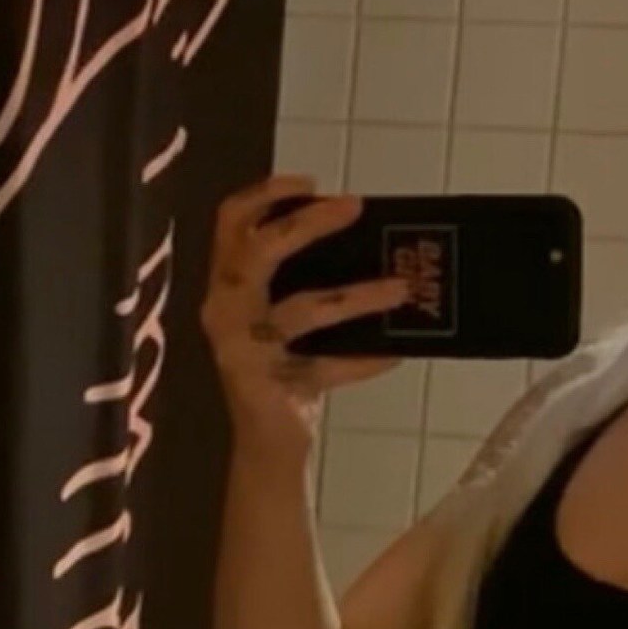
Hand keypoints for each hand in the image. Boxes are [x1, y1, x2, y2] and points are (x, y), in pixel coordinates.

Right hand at [199, 174, 410, 443]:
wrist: (269, 445)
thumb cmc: (286, 374)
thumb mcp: (292, 324)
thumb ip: (313, 287)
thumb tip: (380, 254)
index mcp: (227, 286)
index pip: (230, 223)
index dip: (265, 195)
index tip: (311, 183)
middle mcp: (224, 309)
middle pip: (259, 249)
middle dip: (308, 224)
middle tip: (356, 208)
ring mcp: (239, 346)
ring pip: (304, 307)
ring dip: (361, 295)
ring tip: (403, 288)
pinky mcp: (262, 381)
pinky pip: (326, 365)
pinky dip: (365, 360)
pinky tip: (397, 353)